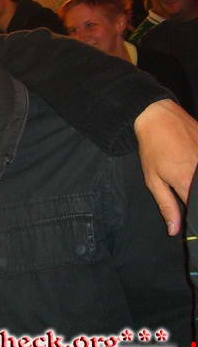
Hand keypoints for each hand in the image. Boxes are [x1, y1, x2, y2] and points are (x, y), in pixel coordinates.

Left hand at [134, 99, 197, 234]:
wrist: (159, 116)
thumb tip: (174, 230)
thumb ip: (167, 205)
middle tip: (187, 192)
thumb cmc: (153, 149)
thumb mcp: (153, 179)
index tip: (194, 224)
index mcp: (188, 182)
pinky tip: (192, 164)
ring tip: (187, 177)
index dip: (196, 218)